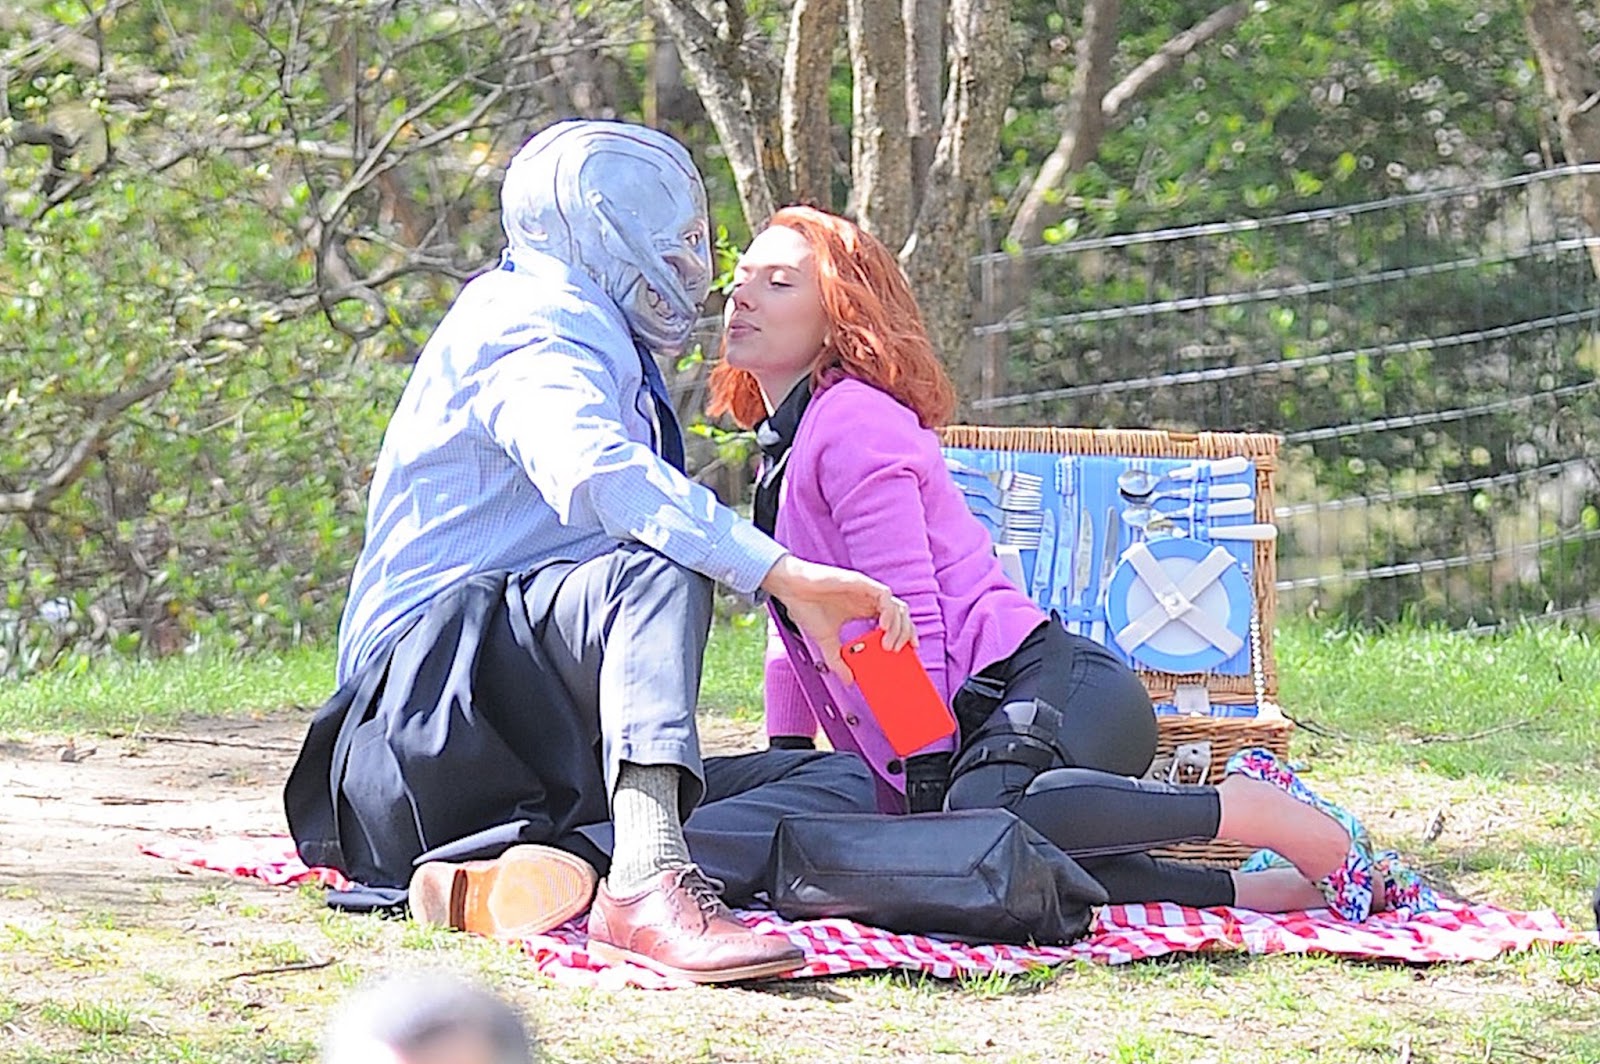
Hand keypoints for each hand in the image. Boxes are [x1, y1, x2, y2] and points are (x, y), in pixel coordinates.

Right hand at [760, 554, 914, 682]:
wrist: (791, 589)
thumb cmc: (807, 607)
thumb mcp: (825, 641)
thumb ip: (838, 660)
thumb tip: (848, 681)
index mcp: (864, 610)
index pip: (895, 620)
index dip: (905, 634)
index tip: (909, 651)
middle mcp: (869, 600)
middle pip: (902, 614)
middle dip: (906, 633)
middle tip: (899, 651)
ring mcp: (866, 591)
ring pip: (897, 606)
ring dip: (898, 626)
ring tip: (889, 644)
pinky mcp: (860, 583)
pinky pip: (885, 596)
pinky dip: (889, 611)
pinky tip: (882, 627)